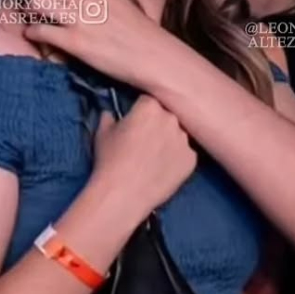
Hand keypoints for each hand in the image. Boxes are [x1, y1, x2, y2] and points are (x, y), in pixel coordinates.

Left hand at [20, 0, 178, 89]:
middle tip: (24, 2)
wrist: (155, 56)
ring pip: (35, 3)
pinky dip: (32, 31)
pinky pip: (40, 31)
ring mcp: (79, 18)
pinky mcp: (75, 42)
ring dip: (27, 10)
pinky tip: (33, 34)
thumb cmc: (137, 30)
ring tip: (28, 17)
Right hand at [91, 98, 195, 214]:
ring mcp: (184, 140)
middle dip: (158, 123)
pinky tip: (164, 168)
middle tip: (146, 139)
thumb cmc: (110, 158)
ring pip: (177, 134)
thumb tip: (111, 113)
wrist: (124, 193)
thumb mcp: (102, 131)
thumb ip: (109, 116)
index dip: (141, 110)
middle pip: (166, 115)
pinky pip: (185, 153)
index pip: (149, 100)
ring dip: (169, 140)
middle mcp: (171, 118)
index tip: (136, 121)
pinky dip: (177, 158)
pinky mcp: (192, 160)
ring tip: (155, 156)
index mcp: (149, 106)